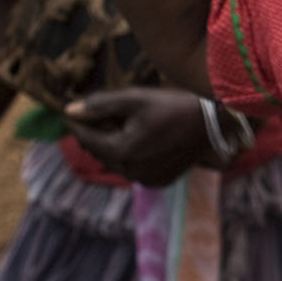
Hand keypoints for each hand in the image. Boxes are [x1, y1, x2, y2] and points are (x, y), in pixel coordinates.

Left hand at [64, 87, 213, 186]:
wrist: (213, 124)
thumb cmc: (173, 106)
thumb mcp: (135, 99)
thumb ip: (100, 105)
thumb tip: (68, 111)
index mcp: (121, 151)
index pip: (86, 139)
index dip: (76, 124)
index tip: (70, 113)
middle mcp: (130, 172)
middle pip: (99, 153)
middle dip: (94, 135)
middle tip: (95, 117)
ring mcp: (145, 180)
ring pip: (116, 163)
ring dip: (112, 147)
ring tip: (118, 127)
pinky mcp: (159, 181)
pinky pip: (133, 170)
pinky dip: (130, 157)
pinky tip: (139, 141)